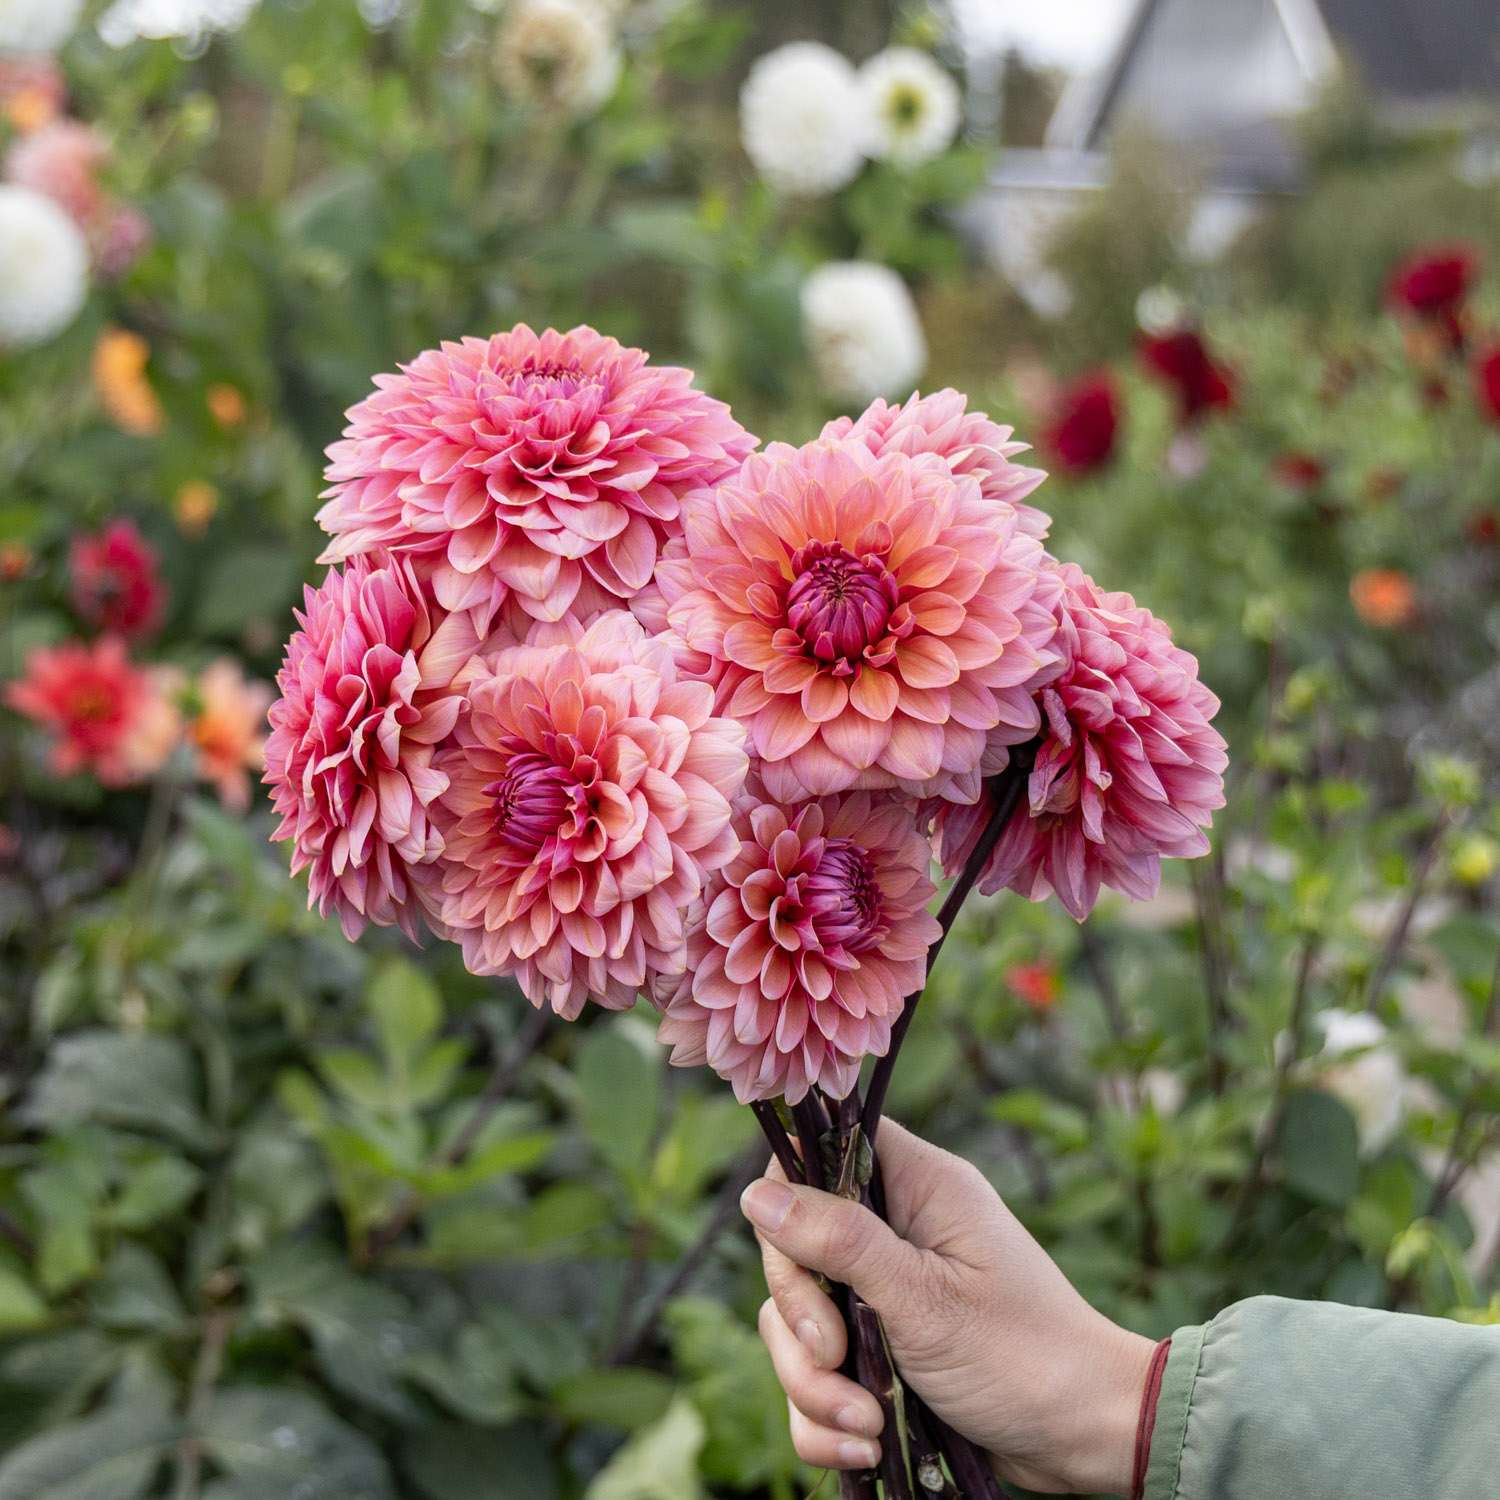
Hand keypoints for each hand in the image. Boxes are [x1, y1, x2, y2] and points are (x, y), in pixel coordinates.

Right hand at [740, 1120, 1153, 1494]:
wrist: (1082, 1440)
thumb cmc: (1022, 1354)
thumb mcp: (922, 1298)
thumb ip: (838, 1242)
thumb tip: (754, 1194)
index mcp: (917, 1187)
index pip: (822, 1149)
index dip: (791, 1194)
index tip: (799, 1259)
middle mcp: (895, 1231)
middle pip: (795, 1247)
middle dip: (802, 1319)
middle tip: (836, 1356)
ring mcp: (884, 1293)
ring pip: (797, 1322)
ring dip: (815, 1384)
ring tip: (863, 1423)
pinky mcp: (878, 1353)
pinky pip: (816, 1375)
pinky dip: (826, 1416)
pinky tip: (864, 1442)